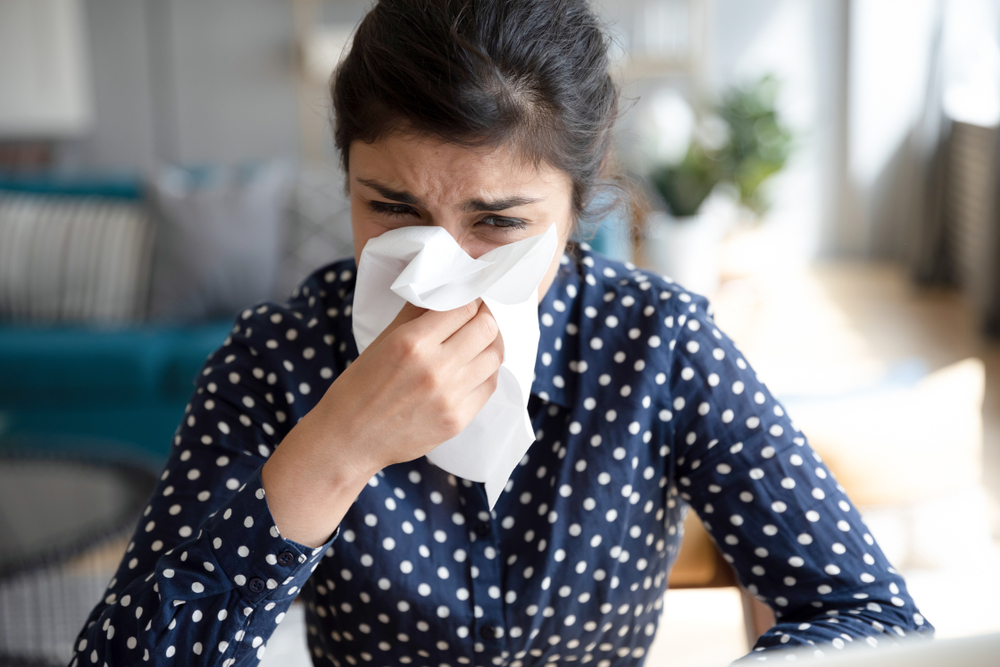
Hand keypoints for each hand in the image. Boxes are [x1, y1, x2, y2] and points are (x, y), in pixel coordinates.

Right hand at [323, 299, 504, 475]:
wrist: (348, 440)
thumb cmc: (359, 387)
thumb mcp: (382, 341)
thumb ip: (416, 314)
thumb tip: (444, 291)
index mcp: (412, 342)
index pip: (463, 307)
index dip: (470, 299)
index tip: (468, 300)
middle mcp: (435, 368)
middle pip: (486, 328)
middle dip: (484, 318)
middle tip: (477, 318)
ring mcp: (449, 397)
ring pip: (494, 356)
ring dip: (490, 344)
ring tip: (478, 342)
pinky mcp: (457, 420)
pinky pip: (489, 386)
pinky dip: (486, 372)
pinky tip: (474, 368)